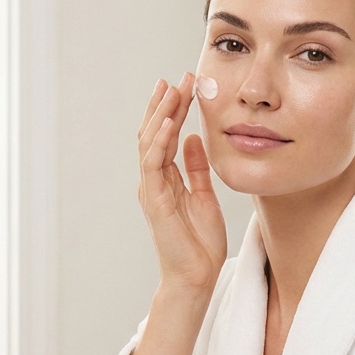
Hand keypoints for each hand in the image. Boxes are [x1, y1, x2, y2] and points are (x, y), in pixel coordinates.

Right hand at [137, 74, 226, 292]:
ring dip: (161, 116)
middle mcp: (153, 181)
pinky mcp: (155, 201)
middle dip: (164, 104)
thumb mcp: (204, 195)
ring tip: (171, 91)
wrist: (196, 276)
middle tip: (176, 77)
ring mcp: (151, 190)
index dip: (173, 109)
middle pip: (153, 134)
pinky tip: (170, 124)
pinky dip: (160, 143)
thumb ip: (196, 168)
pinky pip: (153, 166)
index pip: (165, 136)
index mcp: (165, 179)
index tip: (184, 84)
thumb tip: (192, 139)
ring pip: (150, 144)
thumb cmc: (200, 242)